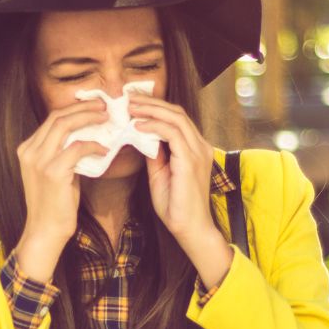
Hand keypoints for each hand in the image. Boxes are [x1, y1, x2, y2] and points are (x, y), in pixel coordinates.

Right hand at [12, 99, 112, 280]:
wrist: (46, 230)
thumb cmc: (55, 204)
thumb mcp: (55, 172)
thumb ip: (63, 153)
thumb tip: (87, 136)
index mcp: (27, 148)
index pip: (52, 118)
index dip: (75, 109)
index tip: (94, 106)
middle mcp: (29, 151)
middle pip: (58, 117)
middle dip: (84, 108)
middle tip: (105, 106)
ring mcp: (39, 161)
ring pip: (65, 126)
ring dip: (89, 119)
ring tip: (107, 118)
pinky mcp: (53, 172)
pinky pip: (77, 148)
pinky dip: (94, 146)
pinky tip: (105, 150)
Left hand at [131, 95, 232, 289]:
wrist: (190, 229)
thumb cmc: (175, 207)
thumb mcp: (159, 174)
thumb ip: (155, 154)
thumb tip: (141, 137)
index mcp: (195, 148)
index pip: (176, 118)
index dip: (155, 108)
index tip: (133, 104)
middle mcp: (200, 146)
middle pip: (176, 112)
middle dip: (151, 103)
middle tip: (128, 99)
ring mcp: (198, 152)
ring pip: (175, 118)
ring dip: (150, 110)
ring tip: (130, 108)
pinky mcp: (191, 160)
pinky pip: (172, 133)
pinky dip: (154, 126)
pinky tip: (137, 126)